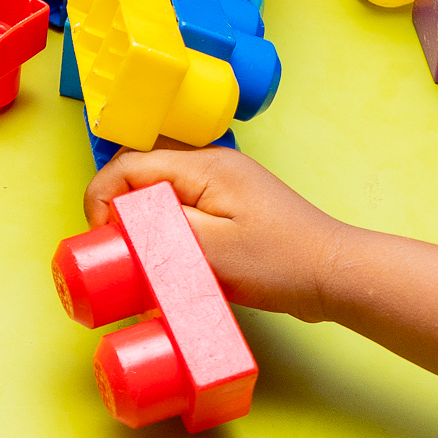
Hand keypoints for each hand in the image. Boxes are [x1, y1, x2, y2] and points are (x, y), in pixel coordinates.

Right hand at [85, 146, 341, 320]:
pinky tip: (172, 256)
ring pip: (160, 191)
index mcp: (204, 165)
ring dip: (143, 219)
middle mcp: (211, 163)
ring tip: (141, 255)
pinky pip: (182, 206)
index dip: (102, 198)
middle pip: (141, 172)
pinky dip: (166, 228)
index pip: (129, 165)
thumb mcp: (210, 250)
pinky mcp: (231, 205)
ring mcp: (223, 183)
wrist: (335, 274)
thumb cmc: (280, 263)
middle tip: (117, 248)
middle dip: (118, 207)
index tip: (102, 237)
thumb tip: (119, 220)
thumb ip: (159, 229)